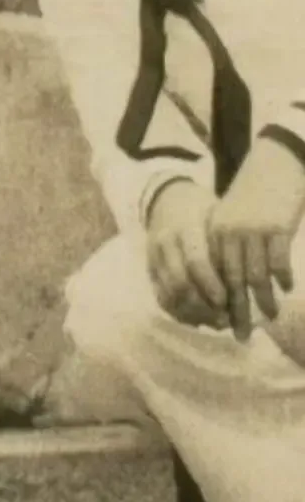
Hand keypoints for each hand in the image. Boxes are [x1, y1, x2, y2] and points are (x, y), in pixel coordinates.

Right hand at [146, 179, 229, 329]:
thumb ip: (226, 249)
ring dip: (192, 314)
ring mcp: (153, 258)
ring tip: (214, 322)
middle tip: (224, 319)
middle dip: (202, 306)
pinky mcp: (149, 269)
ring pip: (168, 295)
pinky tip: (197, 319)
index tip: (227, 302)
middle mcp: (164, 244)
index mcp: (185, 228)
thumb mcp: (217, 220)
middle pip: (179, 283)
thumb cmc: (202, 210)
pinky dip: (179, 313)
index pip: (196, 262)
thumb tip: (246, 286)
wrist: (167, 199)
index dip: (211, 286)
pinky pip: (160, 297)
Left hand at [207, 137, 304, 341]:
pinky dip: (283, 277)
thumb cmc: (254, 197)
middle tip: (240, 336)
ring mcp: (252, 232)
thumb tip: (234, 284)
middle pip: (232, 281)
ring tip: (270, 316)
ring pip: (256, 275)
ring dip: (264, 299)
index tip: (222, 322)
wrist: (273, 166)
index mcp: (214, 234)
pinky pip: (278, 261)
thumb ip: (230, 248)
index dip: (218, 301)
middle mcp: (228, 235)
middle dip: (236, 312)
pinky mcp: (276, 228)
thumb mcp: (233, 220)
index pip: (214, 275)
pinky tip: (287, 287)